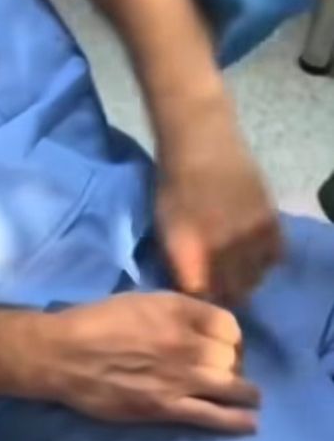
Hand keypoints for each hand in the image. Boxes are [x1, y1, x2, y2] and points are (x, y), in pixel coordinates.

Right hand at [49, 292, 257, 433]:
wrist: (63, 354)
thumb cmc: (95, 321)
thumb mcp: (139, 300)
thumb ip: (173, 310)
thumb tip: (198, 324)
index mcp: (177, 310)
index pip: (228, 325)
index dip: (231, 337)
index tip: (225, 345)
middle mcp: (185, 342)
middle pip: (231, 356)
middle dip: (234, 364)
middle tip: (227, 372)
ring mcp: (179, 377)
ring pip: (230, 385)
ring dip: (246, 392)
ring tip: (252, 398)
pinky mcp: (166, 407)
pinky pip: (211, 415)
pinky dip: (235, 420)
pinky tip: (250, 423)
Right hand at [141, 0, 316, 66]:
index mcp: (195, 4)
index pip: (169, 17)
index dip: (153, 21)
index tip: (132, 27)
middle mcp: (202, 24)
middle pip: (178, 38)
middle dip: (162, 45)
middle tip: (137, 54)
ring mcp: (212, 42)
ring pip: (190, 56)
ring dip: (178, 63)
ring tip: (151, 71)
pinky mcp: (223, 56)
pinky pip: (205, 69)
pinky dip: (194, 75)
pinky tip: (175, 82)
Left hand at [156, 108, 281, 302]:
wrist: (202, 142)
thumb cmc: (174, 185)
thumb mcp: (166, 228)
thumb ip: (180, 261)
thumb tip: (192, 288)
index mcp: (193, 252)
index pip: (204, 296)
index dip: (202, 298)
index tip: (200, 294)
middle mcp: (224, 249)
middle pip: (234, 292)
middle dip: (226, 292)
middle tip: (218, 283)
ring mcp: (251, 236)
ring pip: (257, 277)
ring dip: (247, 278)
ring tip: (236, 268)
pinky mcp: (271, 221)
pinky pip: (276, 255)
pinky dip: (266, 259)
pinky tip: (253, 250)